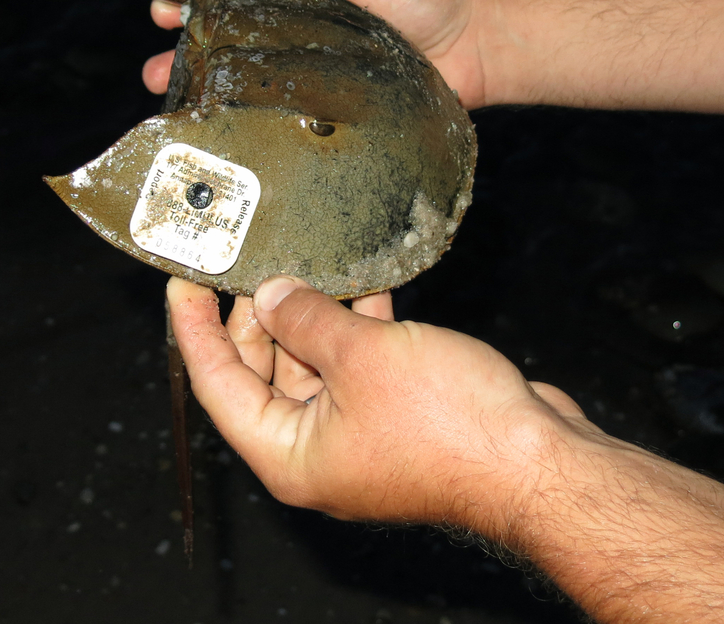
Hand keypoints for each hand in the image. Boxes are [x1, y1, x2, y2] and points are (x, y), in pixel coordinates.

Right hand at [142, 0, 495, 109]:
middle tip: (153, 73)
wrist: (482, 45)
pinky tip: (232, 145)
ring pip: (254, 89)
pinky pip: (292, 124)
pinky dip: (260, 133)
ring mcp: (317, 80)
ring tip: (180, 111)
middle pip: (233, 48)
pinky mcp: (338, 116)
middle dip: (189, 59)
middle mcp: (302, 37)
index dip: (193, 3)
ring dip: (213, 99)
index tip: (158, 10)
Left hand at [166, 274, 593, 528]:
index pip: (218, 385)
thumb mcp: (361, 356)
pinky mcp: (400, 418)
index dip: (195, 330)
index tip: (182, 282)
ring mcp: (360, 436)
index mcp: (288, 456)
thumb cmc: (453, 429)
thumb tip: (273, 295)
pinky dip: (358, 327)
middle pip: (263, 374)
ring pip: (315, 366)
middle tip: (251, 261)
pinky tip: (365, 282)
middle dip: (258, 316)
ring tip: (305, 260)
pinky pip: (361, 366)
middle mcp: (317, 452)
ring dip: (313, 315)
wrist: (540, 463)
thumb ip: (307, 319)